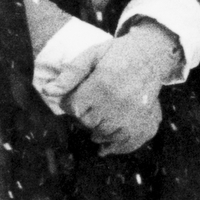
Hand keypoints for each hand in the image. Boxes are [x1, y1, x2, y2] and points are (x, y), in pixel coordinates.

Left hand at [67, 24, 182, 155]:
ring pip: (104, 133)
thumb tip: (47, 91)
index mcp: (101, 84)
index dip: (69, 103)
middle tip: (87, 105)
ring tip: (97, 120)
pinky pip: (125, 141)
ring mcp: (131, 113)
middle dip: (83, 115)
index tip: (73, 97)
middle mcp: (116, 102)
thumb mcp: (92, 55)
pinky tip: (106, 147)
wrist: (151, 53)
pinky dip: (114, 146)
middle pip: (87, 122)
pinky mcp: (143, 120)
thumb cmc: (118, 52)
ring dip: (97, 130)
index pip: (73, 107)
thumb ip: (70, 74)